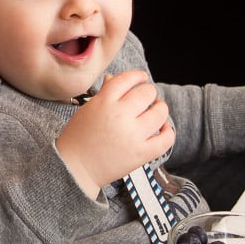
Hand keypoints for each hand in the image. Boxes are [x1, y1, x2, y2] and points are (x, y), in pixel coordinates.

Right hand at [56, 70, 175, 198]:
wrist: (75, 167)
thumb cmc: (78, 137)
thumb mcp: (87, 109)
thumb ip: (104, 93)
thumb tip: (114, 78)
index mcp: (104, 102)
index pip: (128, 79)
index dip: (138, 76)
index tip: (141, 78)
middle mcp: (120, 116)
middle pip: (146, 93)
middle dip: (149, 92)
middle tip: (147, 96)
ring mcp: (133, 135)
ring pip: (159, 113)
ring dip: (160, 108)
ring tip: (157, 109)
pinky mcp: (142, 153)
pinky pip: (165, 139)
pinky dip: (168, 131)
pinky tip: (162, 128)